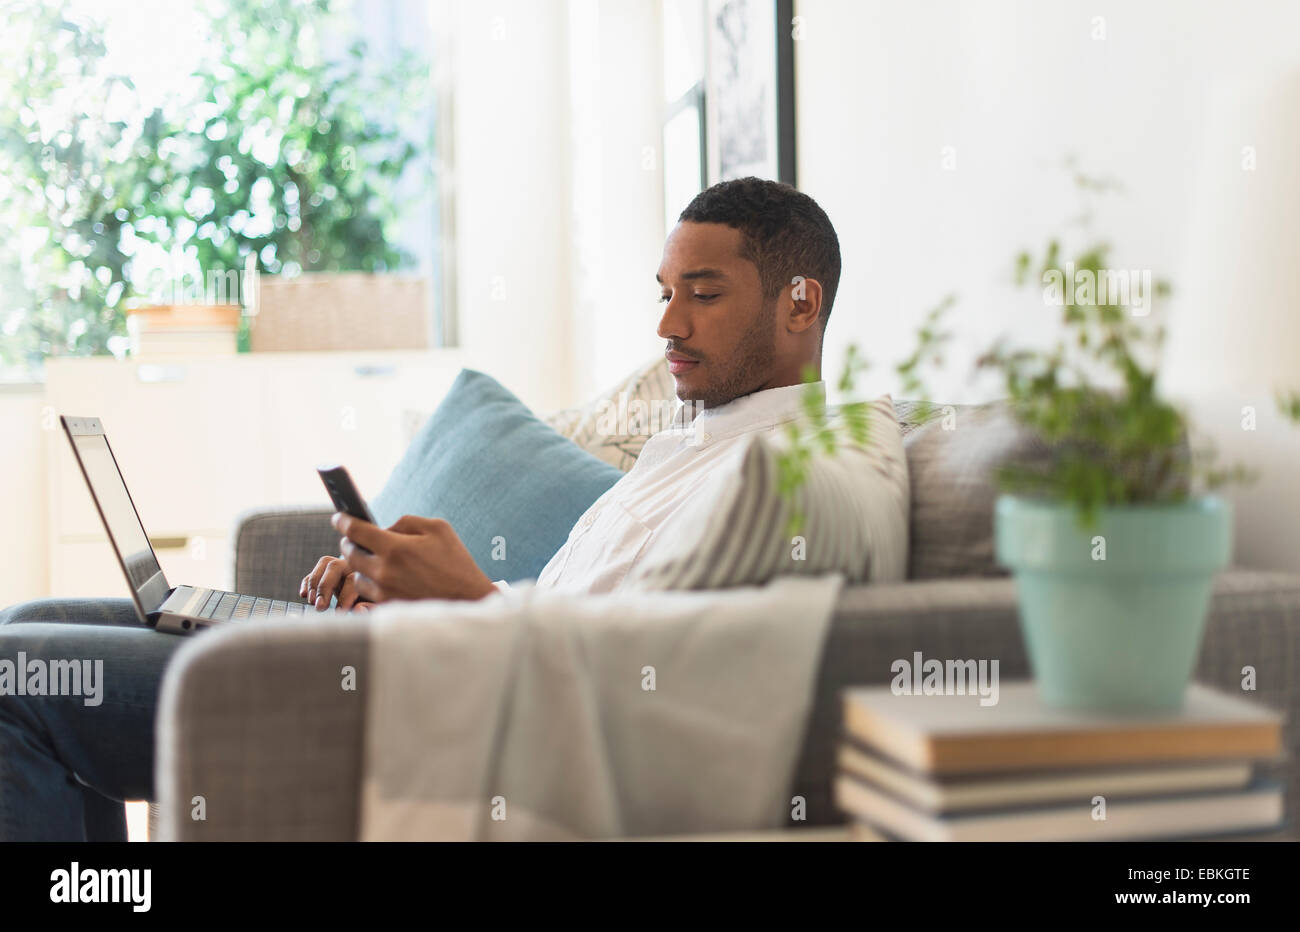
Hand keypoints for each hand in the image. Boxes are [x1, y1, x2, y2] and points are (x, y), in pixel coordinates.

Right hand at [300, 555, 368, 610]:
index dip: (344, 597)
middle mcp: (353, 565)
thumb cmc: (374, 600)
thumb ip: (370, 608)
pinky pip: (315, 570)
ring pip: (324, 564)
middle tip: (320, 607)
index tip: (339, 613)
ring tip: (311, 602)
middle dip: (324, 587)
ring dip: (314, 584)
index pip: (352, 580)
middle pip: (335, 567)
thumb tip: (358, 610)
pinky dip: (307, 582)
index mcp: (366, 572)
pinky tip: (303, 594)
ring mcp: (340, 564)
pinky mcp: (328, 570)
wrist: (371, 593)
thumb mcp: (376, 606)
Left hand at [333, 512, 496, 602]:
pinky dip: (371, 581)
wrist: (468, 599)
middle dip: (350, 542)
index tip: (339, 517)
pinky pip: (367, 591)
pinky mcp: (387, 606)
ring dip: (362, 564)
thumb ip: (406, 522)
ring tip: (376, 560)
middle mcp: (384, 570)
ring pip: (356, 574)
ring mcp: (384, 591)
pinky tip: (384, 576)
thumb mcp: (438, 528)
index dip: (343, 521)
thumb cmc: (455, 561)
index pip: (356, 530)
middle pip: (349, 552)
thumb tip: (384, 528)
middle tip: (357, 538)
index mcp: (395, 547)